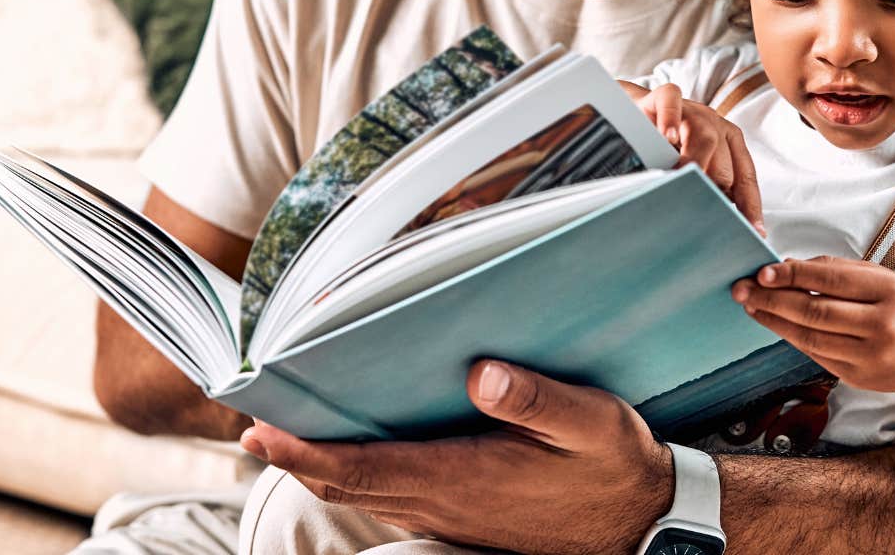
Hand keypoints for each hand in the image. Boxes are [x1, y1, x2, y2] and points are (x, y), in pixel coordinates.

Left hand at [237, 360, 673, 553]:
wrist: (645, 522)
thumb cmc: (618, 467)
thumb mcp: (593, 422)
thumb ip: (537, 398)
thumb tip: (480, 372)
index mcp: (466, 476)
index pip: (364, 468)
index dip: (305, 452)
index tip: (260, 430)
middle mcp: (447, 504)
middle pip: (350, 484)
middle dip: (295, 458)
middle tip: (250, 423)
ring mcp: (453, 517)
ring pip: (368, 495)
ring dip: (321, 469)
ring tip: (283, 437)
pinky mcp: (464, 520)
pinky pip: (394, 500)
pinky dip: (359, 479)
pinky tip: (353, 456)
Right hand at [629, 81, 763, 232]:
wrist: (636, 115)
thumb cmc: (665, 148)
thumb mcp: (693, 170)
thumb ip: (707, 189)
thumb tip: (719, 225)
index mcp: (730, 143)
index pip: (746, 179)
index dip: (749, 207)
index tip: (753, 231)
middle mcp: (717, 126)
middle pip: (725, 166)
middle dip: (712, 191)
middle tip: (698, 212)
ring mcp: (693, 110)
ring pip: (706, 139)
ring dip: (694, 166)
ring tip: (679, 186)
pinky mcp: (665, 96)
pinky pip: (672, 103)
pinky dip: (670, 121)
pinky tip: (667, 137)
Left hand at [734, 256, 894, 398]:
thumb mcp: (884, 279)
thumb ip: (838, 270)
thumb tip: (788, 265)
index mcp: (889, 291)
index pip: (831, 279)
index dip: (792, 275)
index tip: (762, 271)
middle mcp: (882, 325)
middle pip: (814, 311)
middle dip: (772, 299)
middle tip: (743, 289)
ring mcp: (870, 356)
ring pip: (809, 337)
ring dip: (774, 321)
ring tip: (751, 306)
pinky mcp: (858, 378)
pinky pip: (815, 354)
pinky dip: (791, 337)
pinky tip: (774, 324)